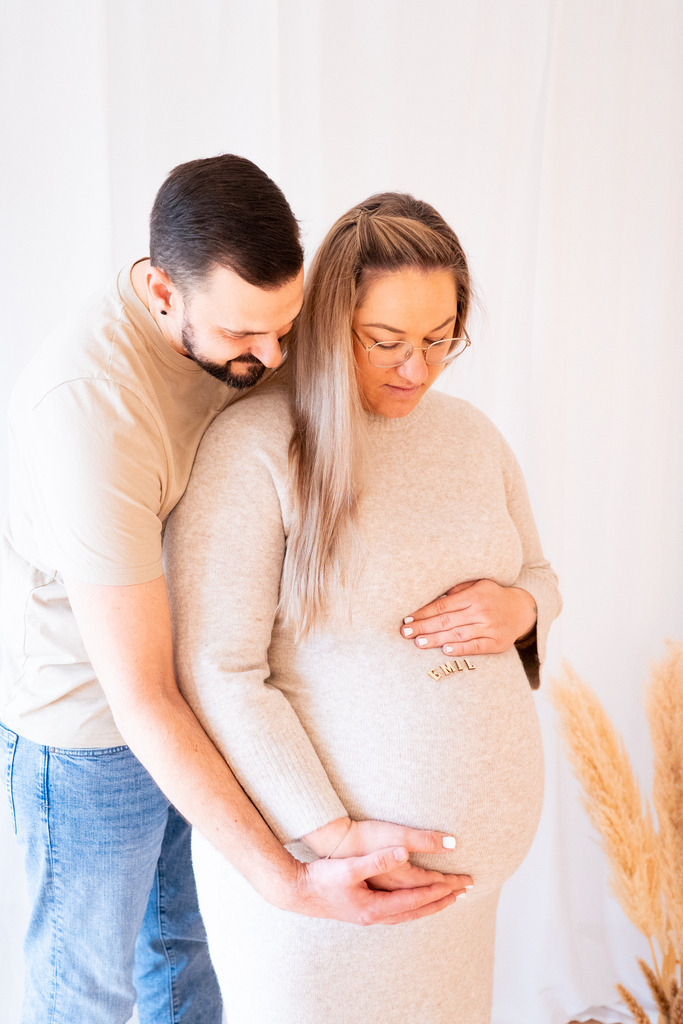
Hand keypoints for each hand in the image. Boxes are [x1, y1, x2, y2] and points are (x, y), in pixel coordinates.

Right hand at [288, 847, 470, 925]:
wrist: (297, 891)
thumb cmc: (322, 878)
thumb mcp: (350, 867)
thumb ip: (378, 860)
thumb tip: (405, 853)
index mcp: (375, 908)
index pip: (414, 900)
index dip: (435, 893)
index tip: (454, 886)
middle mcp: (374, 916)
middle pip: (415, 912)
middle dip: (439, 903)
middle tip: (461, 895)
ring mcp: (368, 916)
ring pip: (407, 914)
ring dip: (427, 906)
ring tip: (445, 900)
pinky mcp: (363, 911)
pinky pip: (397, 912)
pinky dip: (412, 907)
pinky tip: (413, 903)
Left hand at [400, 579, 536, 654]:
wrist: (522, 609)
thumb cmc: (491, 595)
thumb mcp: (477, 584)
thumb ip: (456, 589)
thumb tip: (430, 594)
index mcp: (474, 595)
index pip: (443, 605)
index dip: (424, 612)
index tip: (408, 618)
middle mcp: (482, 611)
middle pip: (447, 621)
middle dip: (424, 627)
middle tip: (405, 633)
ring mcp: (490, 628)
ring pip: (458, 635)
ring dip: (436, 639)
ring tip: (418, 643)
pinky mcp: (497, 643)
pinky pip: (475, 647)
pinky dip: (460, 649)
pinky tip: (444, 650)